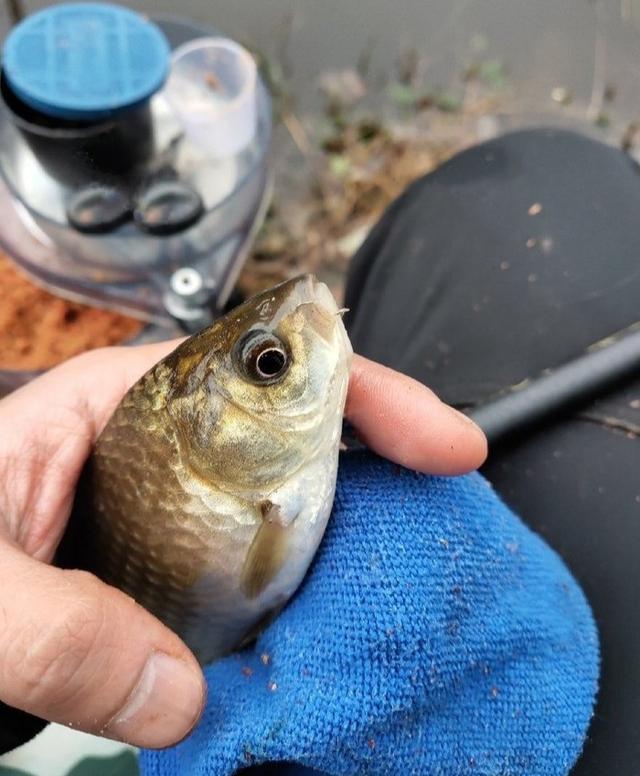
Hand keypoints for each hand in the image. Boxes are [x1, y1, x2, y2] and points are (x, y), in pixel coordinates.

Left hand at [0, 342, 485, 748]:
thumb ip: (57, 626)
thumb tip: (179, 696)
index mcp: (120, 408)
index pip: (262, 369)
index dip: (364, 392)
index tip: (439, 441)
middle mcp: (159, 450)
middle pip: (294, 432)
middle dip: (379, 459)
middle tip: (446, 497)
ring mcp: (169, 514)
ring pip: (281, 508)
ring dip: (345, 537)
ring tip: (400, 568)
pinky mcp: (165, 573)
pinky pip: (251, 575)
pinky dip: (296, 597)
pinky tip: (323, 626)